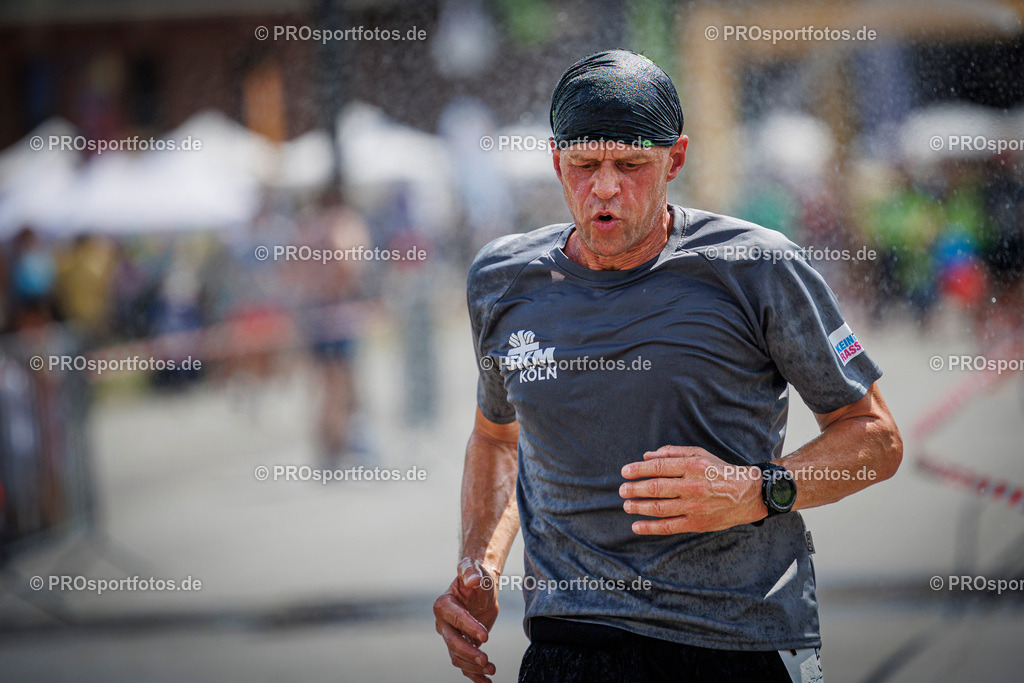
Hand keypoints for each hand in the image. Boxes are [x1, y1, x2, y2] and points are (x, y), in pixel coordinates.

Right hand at [433, 558, 499, 681]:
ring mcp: (451, 636)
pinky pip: (464, 663)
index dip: (469, 627)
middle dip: (468, 653)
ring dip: (472, 666)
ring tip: (491, 669)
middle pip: (452, 642)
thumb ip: (471, 572)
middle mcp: (443, 623)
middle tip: (485, 659)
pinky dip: (473, 674)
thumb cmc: (476, 574)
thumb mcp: (475, 569)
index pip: (455, 618)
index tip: (486, 636)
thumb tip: (473, 580)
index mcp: (444, 604)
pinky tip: (486, 681)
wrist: (480, 586)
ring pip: (457, 656)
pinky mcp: (461, 645)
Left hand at [620, 445, 764, 533]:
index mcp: (692, 466)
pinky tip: (636, 526)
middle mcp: (692, 486)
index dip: (638, 470)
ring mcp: (694, 506)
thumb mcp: (700, 454)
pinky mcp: (696, 523)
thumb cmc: (720, 471)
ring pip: (659, 507)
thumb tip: (646, 456)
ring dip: (638, 507)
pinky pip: (668, 526)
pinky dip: (650, 527)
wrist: (748, 494)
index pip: (658, 467)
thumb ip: (673, 452)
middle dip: (634, 489)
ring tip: (627, 505)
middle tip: (622, 490)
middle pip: (656, 487)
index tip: (625, 472)